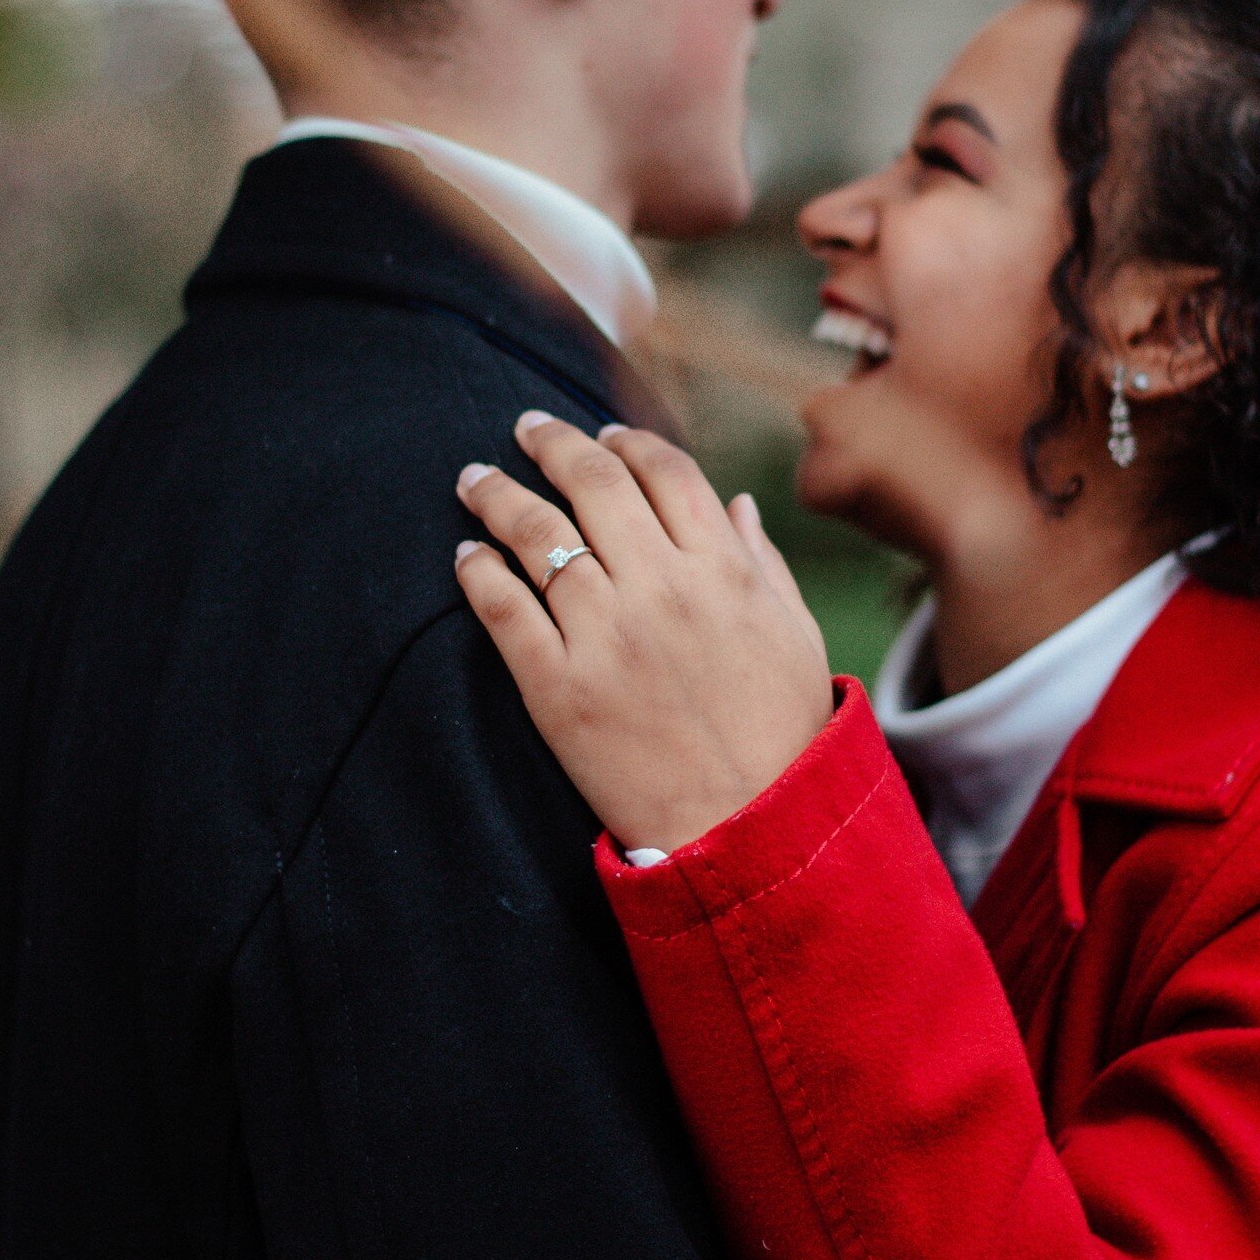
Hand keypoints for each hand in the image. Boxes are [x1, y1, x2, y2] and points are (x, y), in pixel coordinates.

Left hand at [454, 413, 833, 854]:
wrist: (748, 830)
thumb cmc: (781, 734)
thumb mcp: (794, 635)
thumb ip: (763, 561)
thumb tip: (735, 502)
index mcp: (723, 569)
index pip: (663, 471)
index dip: (625, 441)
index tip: (601, 433)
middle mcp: (662, 588)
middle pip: (593, 484)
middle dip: (551, 443)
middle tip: (524, 428)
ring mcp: (606, 636)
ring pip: (537, 536)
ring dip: (497, 495)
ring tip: (472, 477)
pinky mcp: (558, 688)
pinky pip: (504, 610)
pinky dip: (478, 572)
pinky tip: (466, 555)